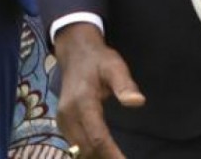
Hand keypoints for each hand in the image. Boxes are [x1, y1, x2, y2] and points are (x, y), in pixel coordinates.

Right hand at [53, 23, 144, 158]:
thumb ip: (125, 85)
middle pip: (86, 149)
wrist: (75, 52)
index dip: (112, 154)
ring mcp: (63, 121)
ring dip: (96, 158)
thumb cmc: (98, 59)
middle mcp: (68, 115)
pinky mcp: (63, 123)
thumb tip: (138, 102)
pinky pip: (75, 145)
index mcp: (82, 103)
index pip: (97, 137)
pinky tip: (103, 156)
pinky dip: (89, 153)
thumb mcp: (115, 66)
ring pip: (78, 150)